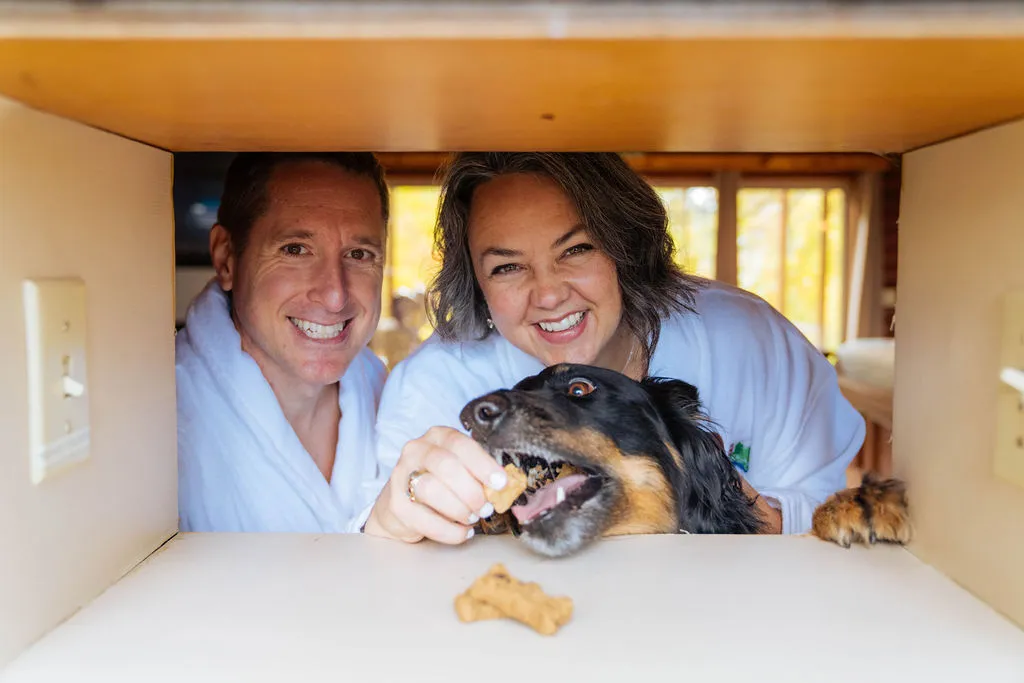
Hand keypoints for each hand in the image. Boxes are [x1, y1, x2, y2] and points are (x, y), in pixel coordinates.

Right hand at [362, 426, 508, 544]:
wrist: (399, 505)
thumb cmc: (438, 483)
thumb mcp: (460, 469)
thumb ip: (479, 474)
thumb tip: (505, 487)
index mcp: (438, 437)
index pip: (461, 445)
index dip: (483, 465)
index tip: (500, 484)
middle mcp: (416, 451)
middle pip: (446, 466)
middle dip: (471, 491)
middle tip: (485, 508)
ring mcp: (401, 476)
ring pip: (431, 490)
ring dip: (459, 509)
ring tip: (471, 518)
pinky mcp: (396, 505)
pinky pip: (425, 520)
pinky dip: (449, 530)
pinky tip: (461, 531)